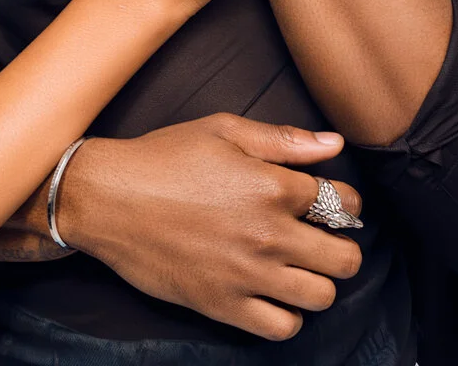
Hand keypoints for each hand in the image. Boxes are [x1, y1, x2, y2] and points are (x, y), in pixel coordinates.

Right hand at [59, 116, 363, 341]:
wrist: (110, 199)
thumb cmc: (166, 157)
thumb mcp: (225, 130)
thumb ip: (284, 140)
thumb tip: (334, 143)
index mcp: (273, 186)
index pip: (342, 202)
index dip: (347, 201)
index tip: (337, 202)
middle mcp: (268, 234)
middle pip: (343, 257)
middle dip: (344, 245)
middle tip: (327, 238)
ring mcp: (247, 275)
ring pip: (321, 296)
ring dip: (320, 281)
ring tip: (303, 267)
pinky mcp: (223, 305)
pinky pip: (281, 328)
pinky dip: (287, 315)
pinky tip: (275, 294)